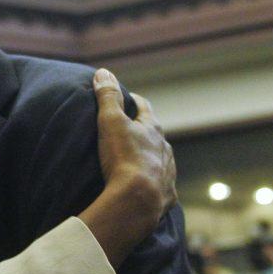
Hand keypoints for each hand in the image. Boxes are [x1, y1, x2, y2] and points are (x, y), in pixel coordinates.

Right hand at [80, 69, 176, 265]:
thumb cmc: (123, 158)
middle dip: (144, 131)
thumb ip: (107, 97)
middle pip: (155, 135)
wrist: (138, 201)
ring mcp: (168, 173)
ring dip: (151, 157)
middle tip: (131, 129)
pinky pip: (162, 187)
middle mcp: (165, 149)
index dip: (134, 101)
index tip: (128, 98)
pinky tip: (148, 189)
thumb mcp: (110, 122)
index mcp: (153, 130)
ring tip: (139, 160)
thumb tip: (104, 72)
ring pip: (161, 160)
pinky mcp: (167, 196)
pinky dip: (155, 184)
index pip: (144, 108)